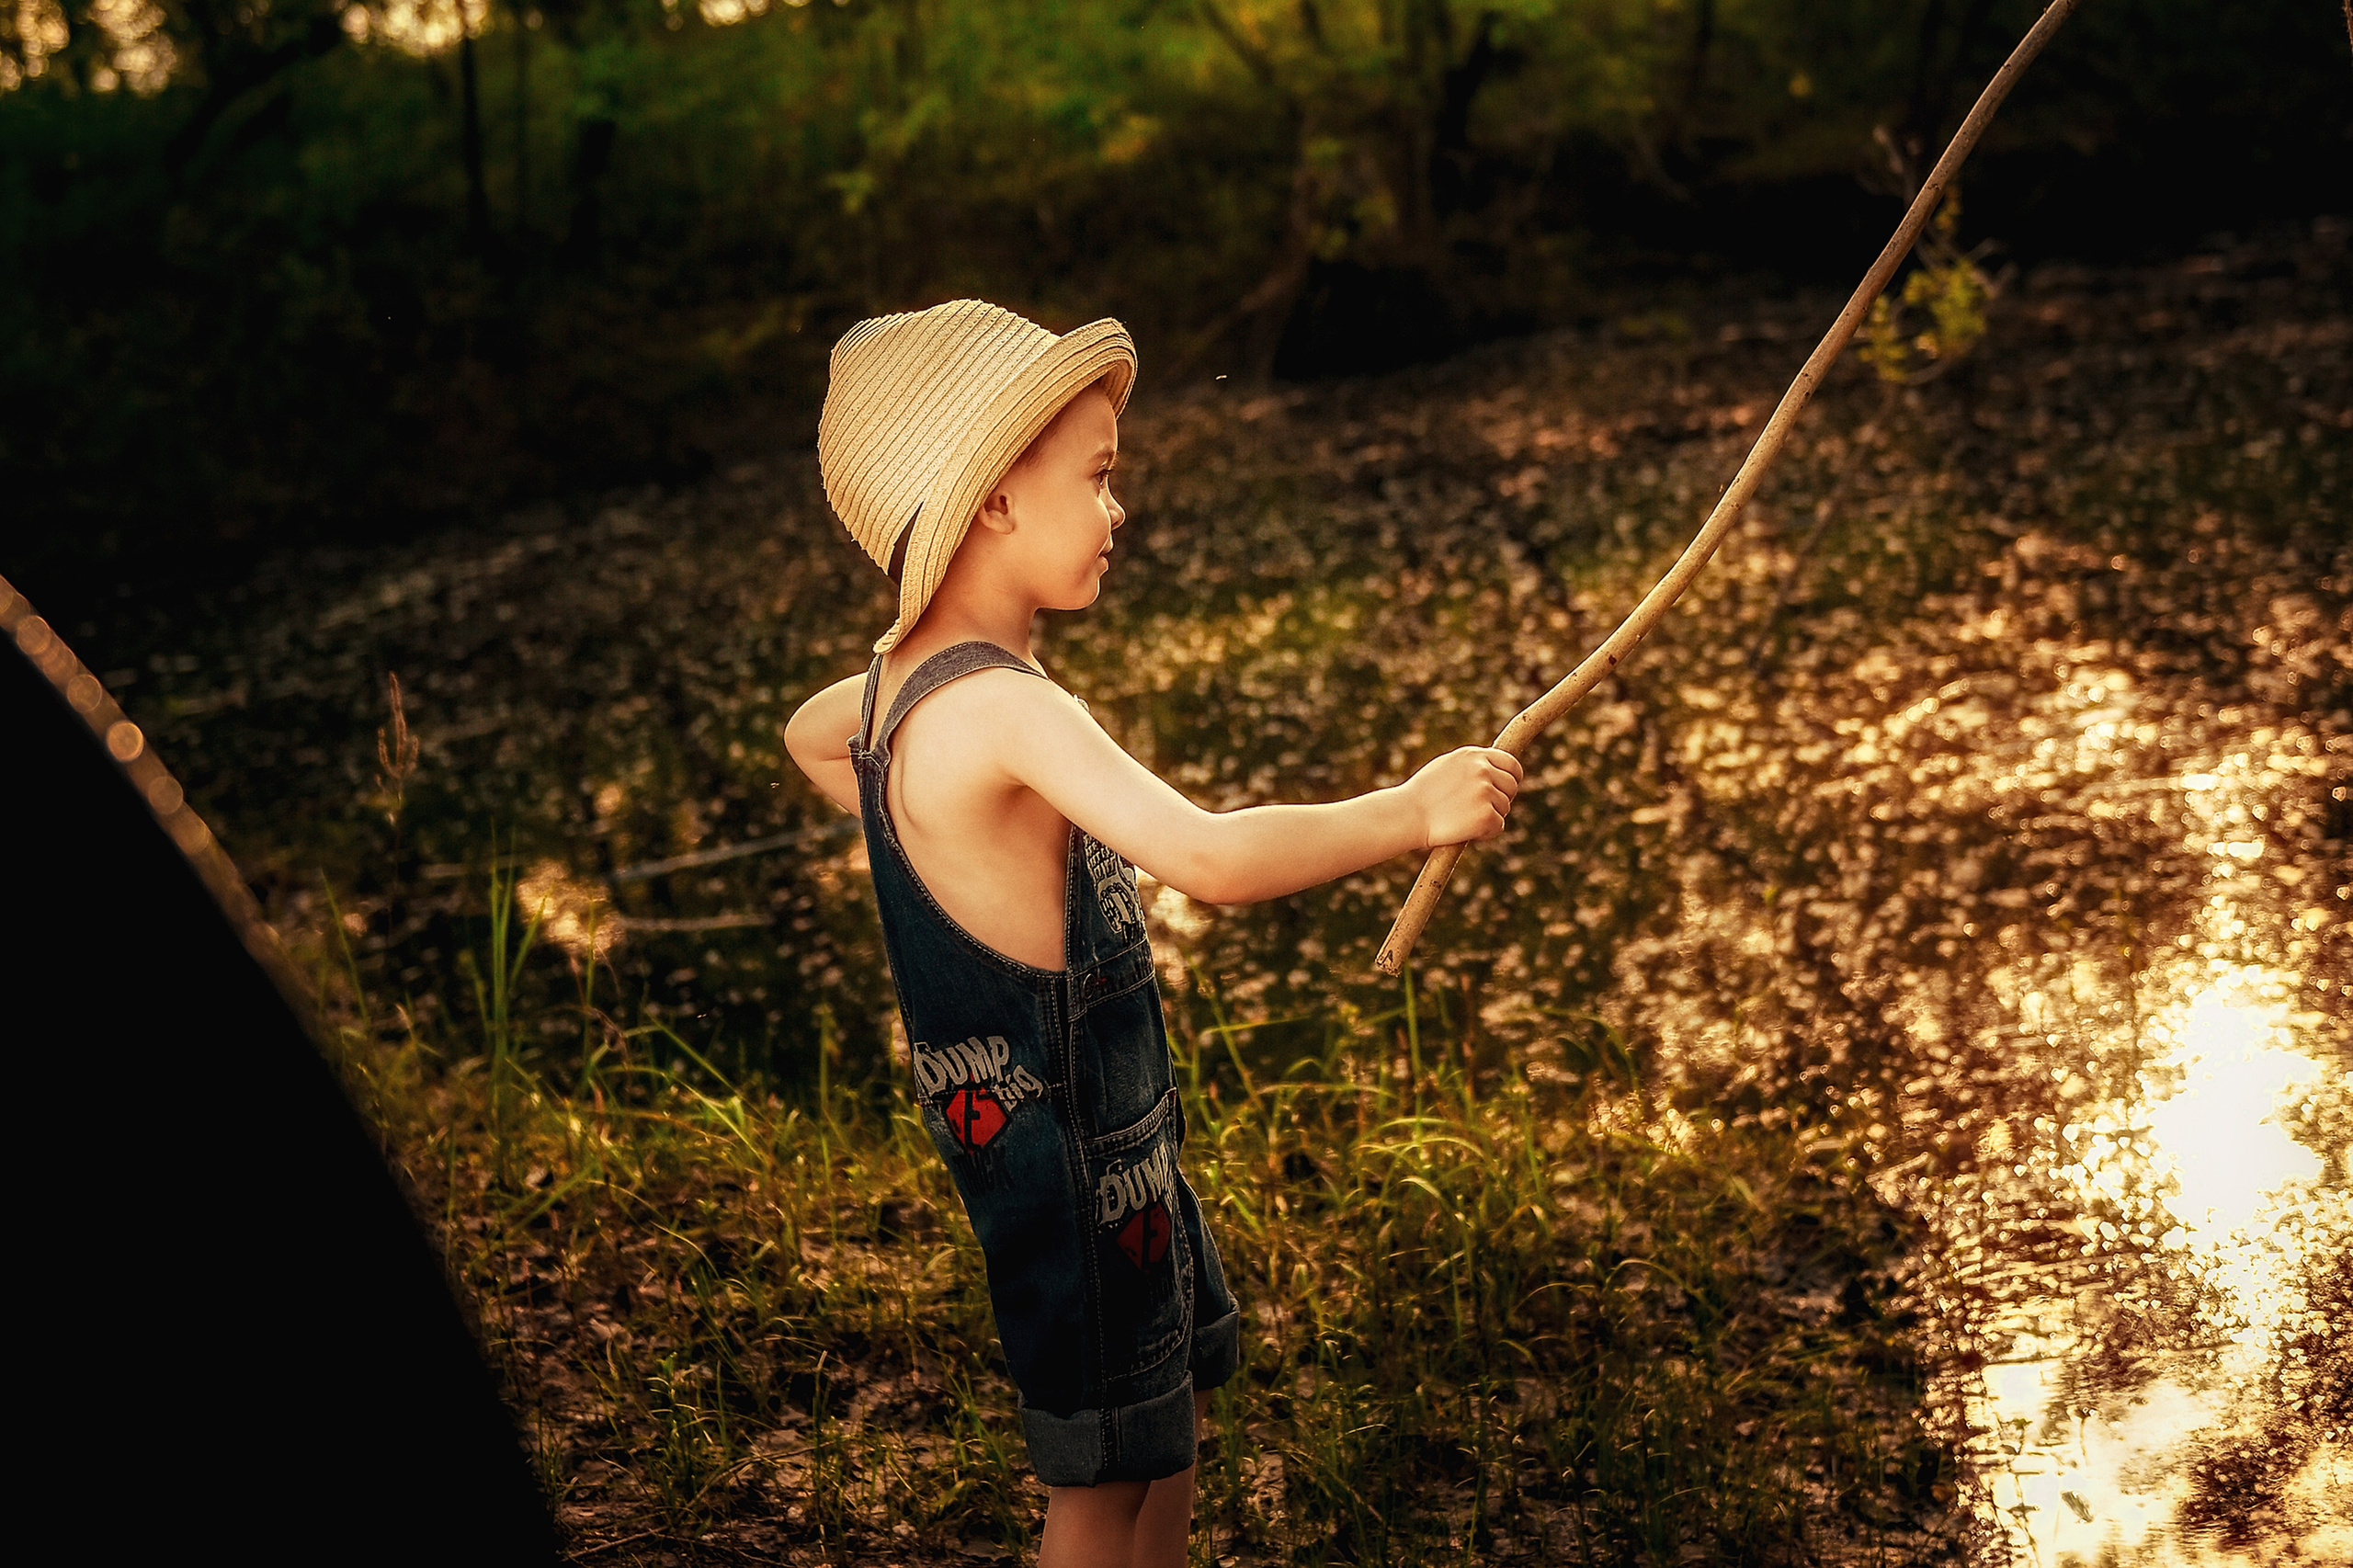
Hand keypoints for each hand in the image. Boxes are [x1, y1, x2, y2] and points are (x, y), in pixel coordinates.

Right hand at [1401, 746, 1522, 848]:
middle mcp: (1482, 770)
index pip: (1511, 763)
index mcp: (1473, 755)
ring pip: (1504, 807)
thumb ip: (1472, 765)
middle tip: (1480, 809)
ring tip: (1463, 819)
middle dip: (1501, 798)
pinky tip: (1465, 831)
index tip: (1505, 789)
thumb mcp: (1447, 766)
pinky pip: (1498, 826)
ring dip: (1490, 816)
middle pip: (1511, 786)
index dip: (1511, 778)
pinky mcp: (1486, 815)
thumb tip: (1494, 769)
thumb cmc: (1423, 794)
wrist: (1407, 814)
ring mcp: (1485, 792)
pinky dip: (1485, 832)